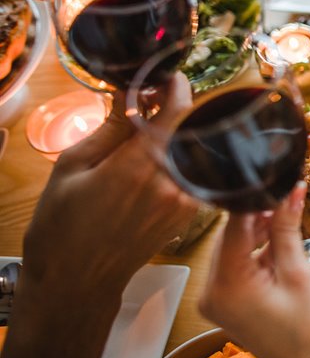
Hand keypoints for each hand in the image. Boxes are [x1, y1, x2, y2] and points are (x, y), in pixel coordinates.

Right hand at [24, 73, 199, 293]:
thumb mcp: (73, 166)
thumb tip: (131, 92)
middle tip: (154, 99)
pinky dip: (185, 157)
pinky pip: (196, 173)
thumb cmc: (63, 224)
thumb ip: (111, 127)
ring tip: (153, 127)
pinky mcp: (189, 215)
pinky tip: (160, 155)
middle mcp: (171, 184)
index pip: (179, 111)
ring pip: (198, 150)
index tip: (167, 76)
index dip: (178, 87)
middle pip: (194, 128)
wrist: (78, 280)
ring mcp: (185, 202)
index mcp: (139, 167)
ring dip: (183, 133)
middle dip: (179, 107)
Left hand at [200, 183, 309, 357]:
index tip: (274, 180)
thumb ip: (287, 229)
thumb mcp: (298, 273)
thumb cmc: (309, 332)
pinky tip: (280, 246)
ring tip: (289, 220)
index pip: (233, 226)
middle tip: (288, 196)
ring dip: (259, 233)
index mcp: (226, 284)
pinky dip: (257, 254)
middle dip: (259, 216)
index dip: (256, 200)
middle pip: (230, 237)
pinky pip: (237, 267)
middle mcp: (211, 292)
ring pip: (234, 250)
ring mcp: (217, 300)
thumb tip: (289, 191)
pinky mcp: (227, 304)